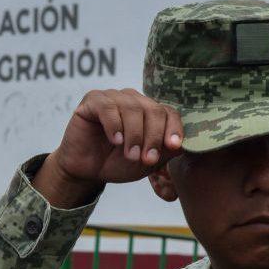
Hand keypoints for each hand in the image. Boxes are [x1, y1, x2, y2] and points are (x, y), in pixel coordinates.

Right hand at [35, 88, 184, 206]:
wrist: (86, 170)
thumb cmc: (116, 163)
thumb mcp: (146, 163)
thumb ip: (165, 152)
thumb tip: (182, 144)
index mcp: (149, 112)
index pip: (168, 112)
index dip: (173, 128)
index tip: (173, 146)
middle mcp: (133, 101)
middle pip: (153, 110)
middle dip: (153, 136)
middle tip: (147, 159)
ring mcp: (113, 98)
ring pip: (132, 108)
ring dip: (134, 134)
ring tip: (130, 154)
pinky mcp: (92, 101)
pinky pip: (108, 107)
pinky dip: (114, 125)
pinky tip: (115, 140)